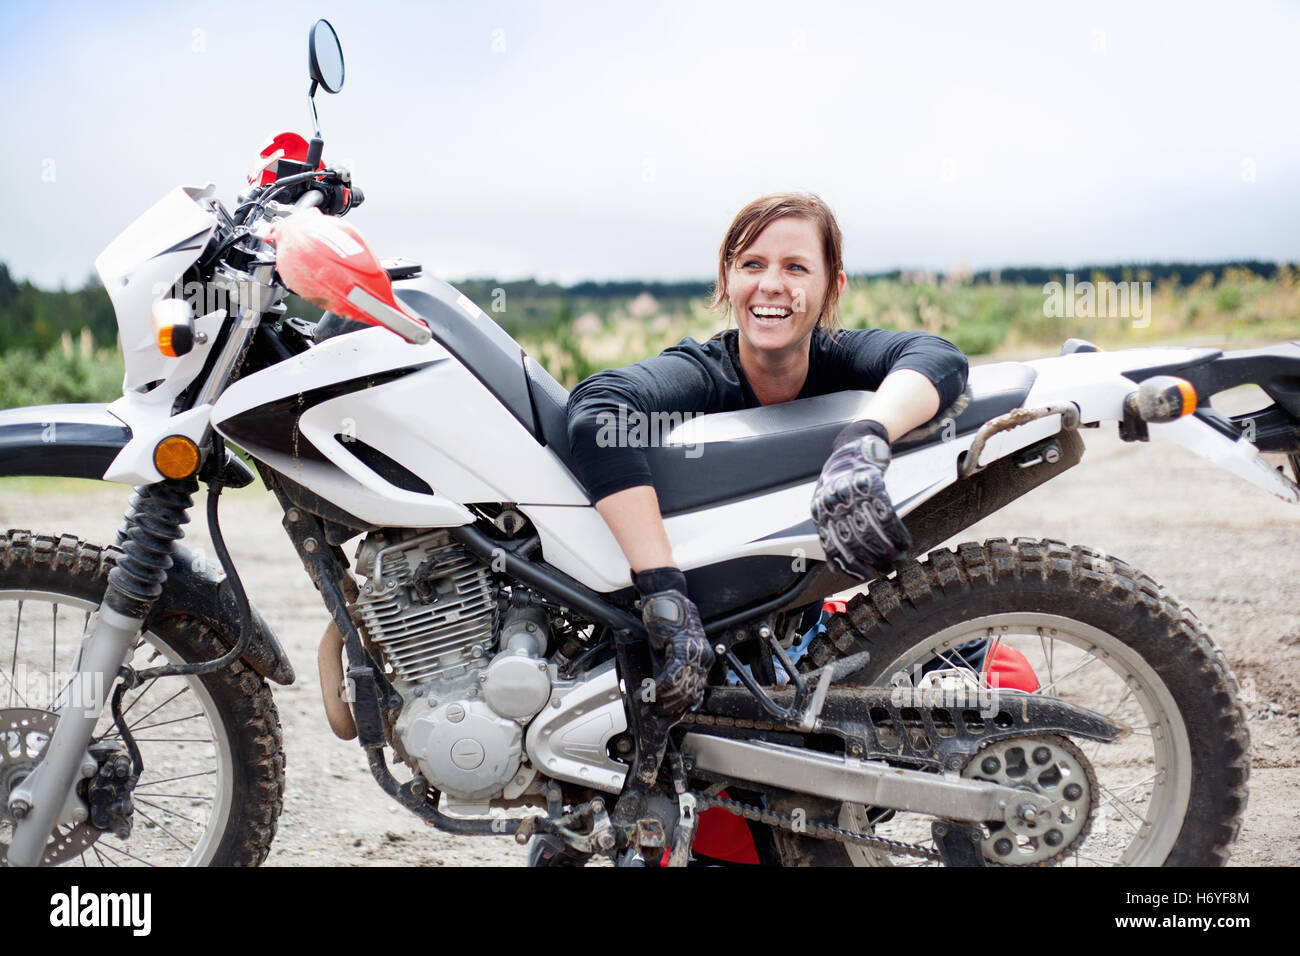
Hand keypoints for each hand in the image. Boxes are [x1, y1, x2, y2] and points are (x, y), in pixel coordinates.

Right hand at [634, 569, 713, 723]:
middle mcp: (703, 657)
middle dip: (671, 707)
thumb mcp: (670, 649)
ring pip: (681, 687)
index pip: (696, 690)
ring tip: (650, 705)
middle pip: (689, 692)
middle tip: (657, 715)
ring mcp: (694, 653)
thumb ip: (669, 669)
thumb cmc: (667, 619)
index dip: (682, 707)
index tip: (671, 717)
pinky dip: (659, 687)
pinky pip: (672, 675)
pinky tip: (649, 691)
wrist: (665, 597)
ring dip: (663, 699)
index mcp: (703, 658)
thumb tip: (663, 692)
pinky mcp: (683, 648)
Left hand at [811, 421, 911, 578]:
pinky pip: (886, 513)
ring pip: (871, 529)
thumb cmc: (841, 481)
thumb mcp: (827, 504)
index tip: (865, 575)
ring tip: (899, 558)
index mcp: (819, 511)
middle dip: (873, 558)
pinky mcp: (871, 483)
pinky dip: (897, 531)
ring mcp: (851, 492)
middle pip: (854, 540)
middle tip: (888, 568)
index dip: (849, 565)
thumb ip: (831, 529)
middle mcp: (832, 502)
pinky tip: (905, 541)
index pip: (832, 546)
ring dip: (888, 548)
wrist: (853, 446)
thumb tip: (840, 565)